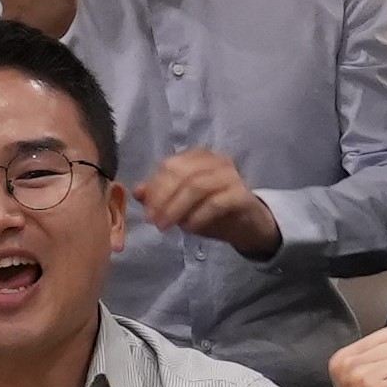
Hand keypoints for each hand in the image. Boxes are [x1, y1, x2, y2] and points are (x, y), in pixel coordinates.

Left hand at [136, 149, 280, 260]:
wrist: (248, 226)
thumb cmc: (213, 212)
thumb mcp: (182, 204)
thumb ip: (160, 195)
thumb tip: (137, 191)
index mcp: (199, 157)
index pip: (170, 165)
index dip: (155, 188)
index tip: (147, 212)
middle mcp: (216, 161)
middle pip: (182, 173)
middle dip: (163, 198)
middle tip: (155, 221)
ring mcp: (231, 176)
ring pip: (197, 186)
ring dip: (177, 208)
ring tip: (168, 226)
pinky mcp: (242, 195)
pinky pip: (216, 203)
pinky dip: (198, 216)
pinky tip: (190, 228)